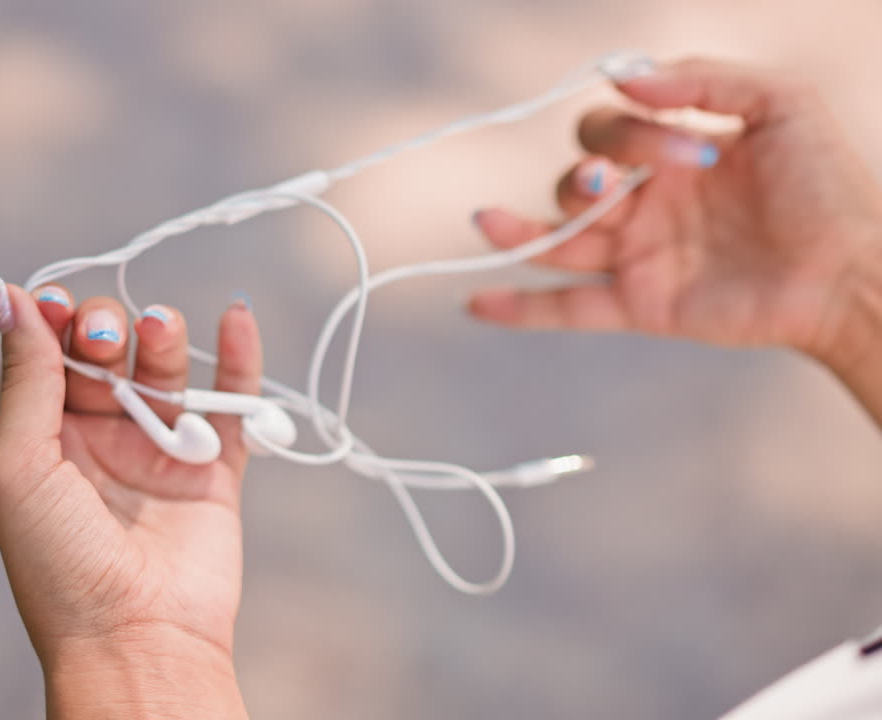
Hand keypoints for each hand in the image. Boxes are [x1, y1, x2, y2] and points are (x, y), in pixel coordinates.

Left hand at [0, 271, 256, 718]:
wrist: (135, 640)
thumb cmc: (59, 562)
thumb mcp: (20, 464)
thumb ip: (23, 377)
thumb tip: (2, 290)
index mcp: (46, 438)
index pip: (50, 355)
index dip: (52, 319)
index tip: (53, 302)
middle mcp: (102, 439)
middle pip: (107, 352)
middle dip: (104, 327)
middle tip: (104, 337)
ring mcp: (161, 453)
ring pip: (165, 370)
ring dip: (161, 335)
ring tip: (157, 327)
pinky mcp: (216, 471)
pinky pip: (233, 404)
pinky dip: (238, 359)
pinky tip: (235, 316)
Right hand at [469, 57, 881, 371]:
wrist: (850, 273)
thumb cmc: (829, 188)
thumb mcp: (781, 105)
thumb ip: (705, 79)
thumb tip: (624, 77)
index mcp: (673, 154)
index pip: (611, 131)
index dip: (630, 134)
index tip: (690, 149)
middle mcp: (647, 202)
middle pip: (574, 179)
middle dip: (584, 176)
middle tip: (619, 185)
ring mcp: (638, 255)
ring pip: (557, 239)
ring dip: (515, 229)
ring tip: (488, 221)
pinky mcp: (640, 305)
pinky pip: (568, 308)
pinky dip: (520, 309)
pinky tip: (476, 304)